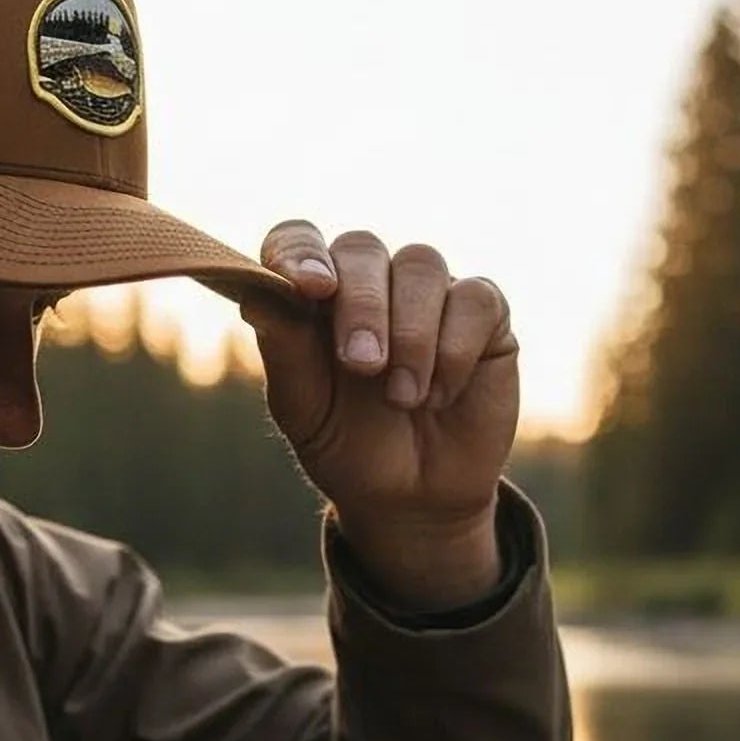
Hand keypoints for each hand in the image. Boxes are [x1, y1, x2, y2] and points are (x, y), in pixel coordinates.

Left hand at [227, 224, 521, 609]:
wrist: (414, 499)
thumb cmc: (348, 447)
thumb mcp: (304, 411)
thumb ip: (285, 352)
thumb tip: (256, 295)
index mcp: (314, 296)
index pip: (297, 241)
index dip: (300, 252)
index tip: (311, 288)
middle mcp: (371, 281)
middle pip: (362, 248)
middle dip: (362, 305)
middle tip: (363, 365)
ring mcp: (428, 292)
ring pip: (422, 265)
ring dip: (410, 335)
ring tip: (402, 398)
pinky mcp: (483, 312)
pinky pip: (475, 299)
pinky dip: (454, 350)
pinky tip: (440, 394)